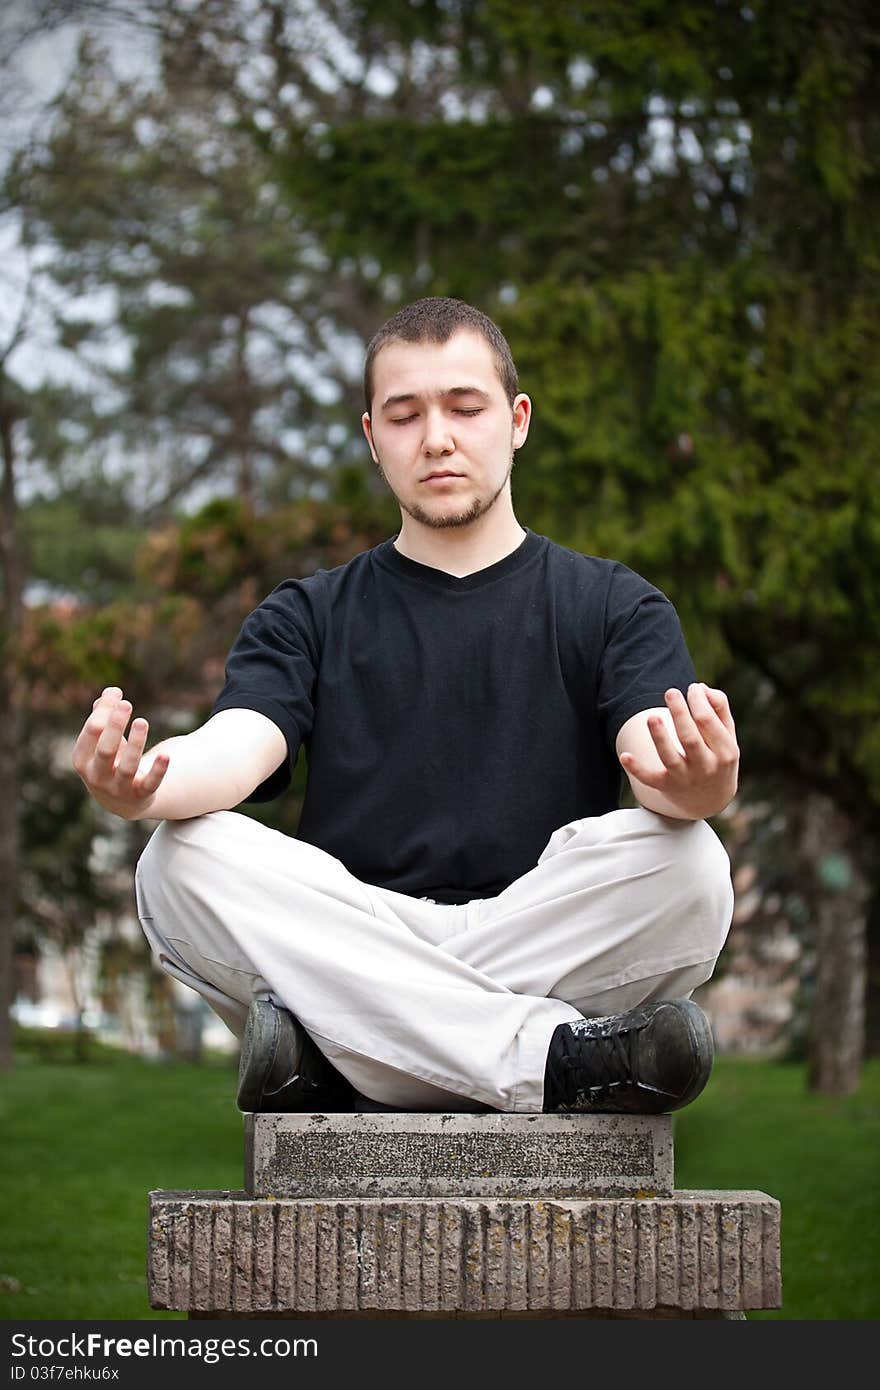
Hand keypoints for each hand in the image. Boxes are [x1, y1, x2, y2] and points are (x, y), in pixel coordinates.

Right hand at [72, 687, 169, 819]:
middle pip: (105, 749)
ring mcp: (119, 788)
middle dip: (115, 726)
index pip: (92, 732)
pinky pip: (150, 783)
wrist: (122, 800)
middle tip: (127, 704)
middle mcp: (97, 776)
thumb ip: (104, 715)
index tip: (117, 693)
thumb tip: (111, 692)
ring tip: (142, 721)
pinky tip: (166, 755)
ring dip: (136, 743)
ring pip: (127, 766)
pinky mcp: (141, 795)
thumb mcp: (103, 739)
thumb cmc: (110, 759)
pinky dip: (158, 770)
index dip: (104, 712)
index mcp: (83, 759)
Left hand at [618, 683, 738, 819]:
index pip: (708, 721)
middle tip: (670, 692)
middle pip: (690, 738)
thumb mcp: (728, 736)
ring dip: (659, 737)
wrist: (711, 800)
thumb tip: (700, 688)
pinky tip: (624, 756)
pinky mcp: (666, 787)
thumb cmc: (719, 758)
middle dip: (679, 714)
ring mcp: (685, 779)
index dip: (698, 701)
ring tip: (652, 717)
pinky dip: (636, 769)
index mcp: (725, 751)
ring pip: (669, 757)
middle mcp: (706, 767)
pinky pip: (649, 779)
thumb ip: (719, 709)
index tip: (691, 688)